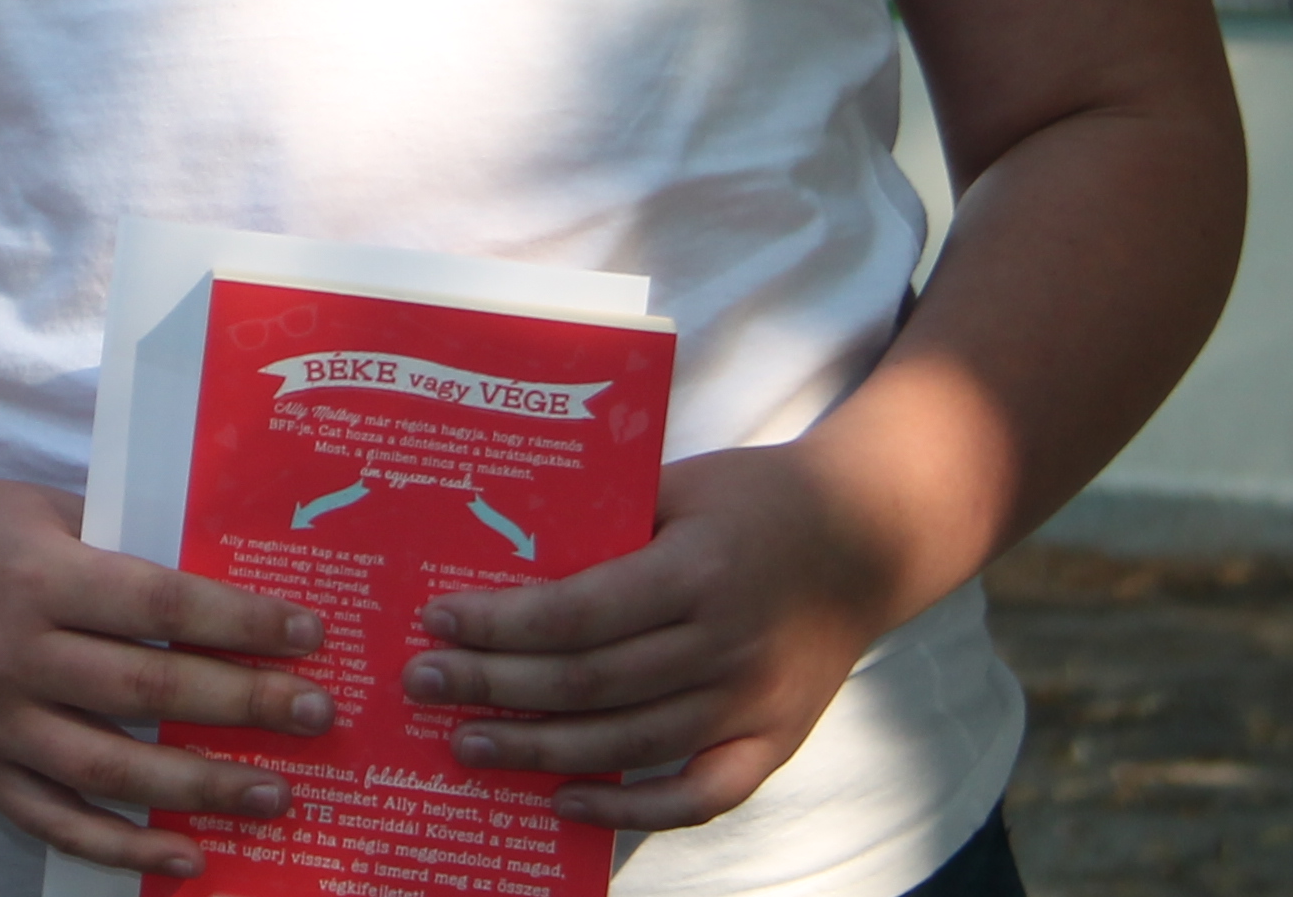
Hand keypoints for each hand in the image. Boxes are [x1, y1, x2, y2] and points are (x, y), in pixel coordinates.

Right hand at [0, 470, 332, 879]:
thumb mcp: (45, 509)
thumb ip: (122, 544)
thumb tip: (226, 578)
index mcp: (38, 577)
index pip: (158, 604)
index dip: (238, 623)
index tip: (307, 634)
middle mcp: (14, 654)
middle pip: (146, 689)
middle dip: (242, 703)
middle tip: (315, 713)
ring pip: (111, 768)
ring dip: (200, 784)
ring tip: (274, 791)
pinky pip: (58, 821)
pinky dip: (124, 846)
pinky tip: (188, 855)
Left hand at [401, 443, 899, 831]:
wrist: (869, 537)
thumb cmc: (759, 499)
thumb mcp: (682, 484)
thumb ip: (606, 523)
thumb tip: (506, 560)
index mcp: (698, 570)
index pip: (580, 613)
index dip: (503, 624)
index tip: (438, 621)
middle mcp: (725, 645)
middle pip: (590, 683)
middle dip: (495, 687)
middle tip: (423, 685)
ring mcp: (753, 703)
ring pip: (629, 743)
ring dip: (540, 750)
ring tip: (468, 745)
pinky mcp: (773, 742)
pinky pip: (697, 796)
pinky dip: (631, 809)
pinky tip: (566, 802)